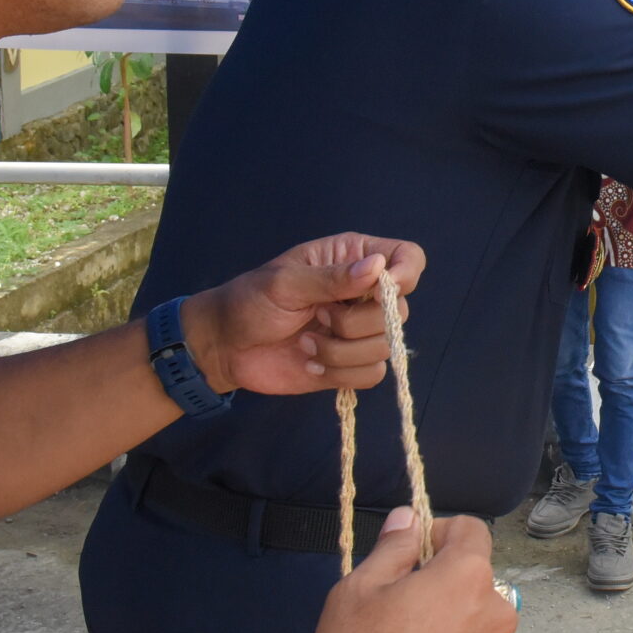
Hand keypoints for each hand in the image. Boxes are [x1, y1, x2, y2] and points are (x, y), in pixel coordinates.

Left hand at [183, 234, 427, 395]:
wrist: (224, 347)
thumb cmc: (249, 302)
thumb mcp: (285, 282)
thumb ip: (332, 277)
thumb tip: (378, 268)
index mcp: (353, 259)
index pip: (408, 258)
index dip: (405, 274)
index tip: (380, 292)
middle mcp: (363, 293)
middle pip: (399, 311)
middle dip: (355, 322)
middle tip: (316, 316)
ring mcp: (358, 331)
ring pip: (386, 346)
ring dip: (340, 351)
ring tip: (306, 342)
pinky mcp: (350, 364)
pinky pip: (372, 374)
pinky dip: (339, 373)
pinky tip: (311, 363)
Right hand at [312, 510, 517, 632]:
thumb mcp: (358, 590)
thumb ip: (392, 547)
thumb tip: (409, 518)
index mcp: (468, 577)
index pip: (472, 531)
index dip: (442, 533)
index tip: (416, 552)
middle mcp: (498, 616)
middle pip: (478, 587)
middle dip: (447, 591)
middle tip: (402, 615)